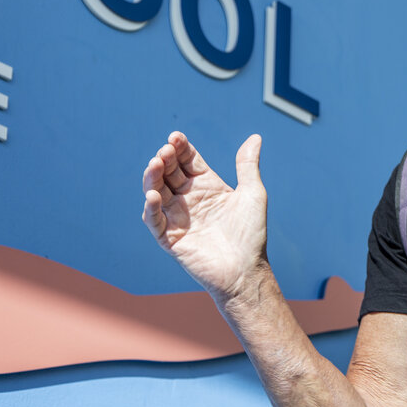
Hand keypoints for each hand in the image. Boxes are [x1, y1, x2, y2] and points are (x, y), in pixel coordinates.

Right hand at [142, 131, 267, 301]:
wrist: (245, 270)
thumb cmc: (251, 233)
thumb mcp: (252, 193)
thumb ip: (247, 165)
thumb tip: (255, 137)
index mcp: (208, 186)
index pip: (187, 161)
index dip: (180, 148)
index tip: (175, 137)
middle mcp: (189, 199)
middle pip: (169, 172)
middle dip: (165, 159)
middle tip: (166, 151)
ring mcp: (177, 218)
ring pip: (156, 192)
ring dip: (152, 177)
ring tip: (155, 164)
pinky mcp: (169, 238)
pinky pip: (154, 220)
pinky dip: (150, 208)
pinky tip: (154, 195)